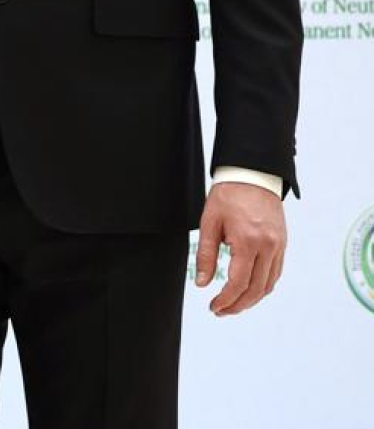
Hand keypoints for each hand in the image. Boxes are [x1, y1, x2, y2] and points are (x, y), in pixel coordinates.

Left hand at [195, 181, 286, 314]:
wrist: (252, 175)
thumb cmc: (228, 195)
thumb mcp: (209, 221)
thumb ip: (206, 254)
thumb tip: (202, 283)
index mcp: (248, 241)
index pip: (238, 283)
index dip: (225, 300)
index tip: (213, 307)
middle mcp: (268, 247)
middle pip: (256, 290)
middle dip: (238, 305)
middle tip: (221, 311)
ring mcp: (279, 247)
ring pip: (269, 285)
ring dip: (252, 299)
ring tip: (233, 304)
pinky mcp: (283, 244)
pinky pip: (276, 273)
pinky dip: (263, 286)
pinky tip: (249, 289)